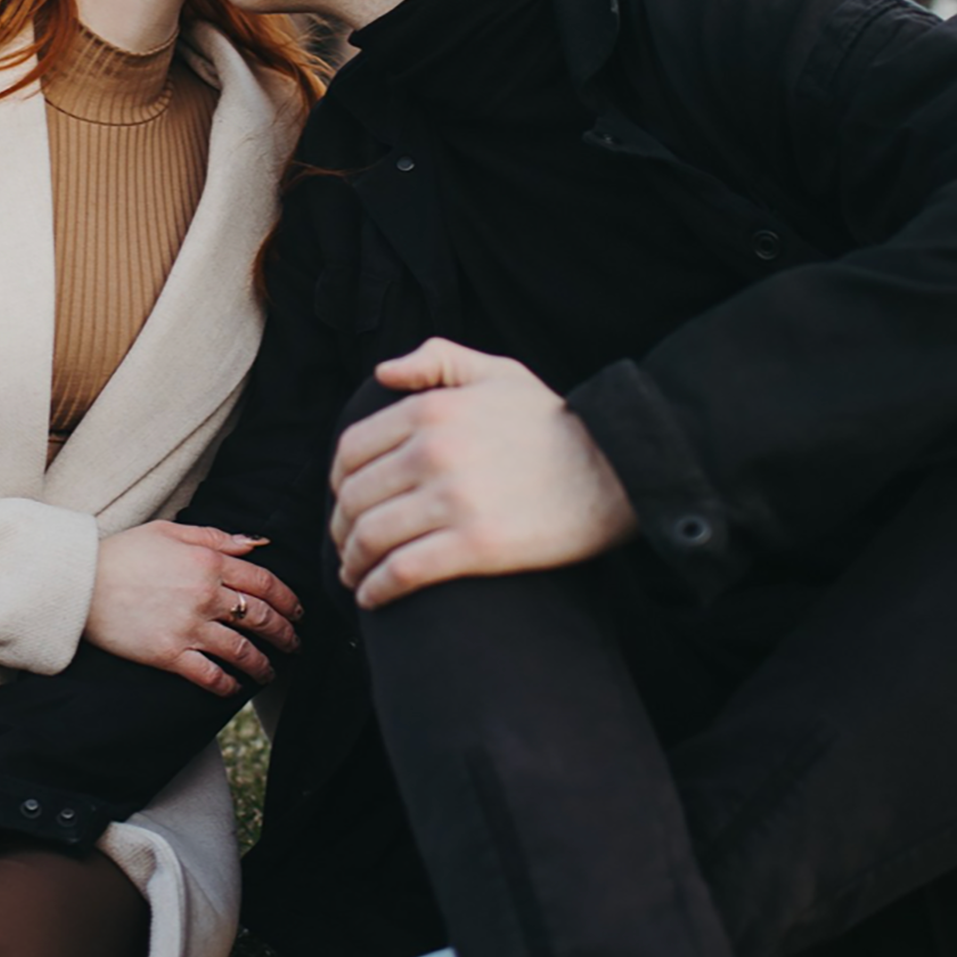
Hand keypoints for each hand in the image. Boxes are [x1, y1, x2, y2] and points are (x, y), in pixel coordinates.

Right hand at [85, 520, 301, 694]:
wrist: (81, 583)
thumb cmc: (123, 552)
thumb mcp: (171, 532)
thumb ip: (216, 537)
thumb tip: (255, 543)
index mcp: (209, 562)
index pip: (264, 583)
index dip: (287, 599)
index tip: (297, 612)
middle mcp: (205, 595)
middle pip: (260, 617)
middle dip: (284, 633)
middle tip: (294, 643)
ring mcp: (188, 627)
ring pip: (241, 650)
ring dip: (262, 664)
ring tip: (270, 672)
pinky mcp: (169, 654)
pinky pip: (209, 675)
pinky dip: (227, 685)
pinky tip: (234, 688)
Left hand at [329, 338, 634, 608]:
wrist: (618, 468)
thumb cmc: (556, 422)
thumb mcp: (499, 372)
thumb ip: (438, 360)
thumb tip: (383, 372)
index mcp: (432, 409)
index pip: (352, 449)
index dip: (339, 481)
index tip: (345, 500)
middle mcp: (434, 451)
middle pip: (355, 497)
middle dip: (340, 527)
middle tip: (345, 544)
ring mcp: (454, 500)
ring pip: (371, 536)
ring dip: (351, 562)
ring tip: (355, 573)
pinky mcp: (477, 546)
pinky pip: (403, 571)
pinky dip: (377, 588)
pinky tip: (373, 596)